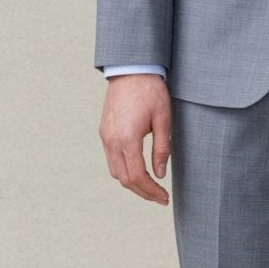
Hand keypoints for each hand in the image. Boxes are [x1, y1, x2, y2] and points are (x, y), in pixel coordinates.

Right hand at [100, 74, 172, 204]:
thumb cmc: (151, 91)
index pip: (138, 176)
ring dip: (132, 182)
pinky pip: (111, 159)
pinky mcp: (104, 131)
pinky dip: (124, 170)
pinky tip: (138, 170)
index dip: (151, 191)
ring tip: (151, 187)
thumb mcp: (163, 120)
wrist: (131, 69)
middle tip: (160, 197)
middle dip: (142, 192)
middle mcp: (112, 140)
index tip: (164, 198)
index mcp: (127, 139)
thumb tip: (160, 174)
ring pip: (115, 171)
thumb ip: (162, 149)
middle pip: (124, 179)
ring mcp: (105, 136)